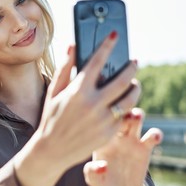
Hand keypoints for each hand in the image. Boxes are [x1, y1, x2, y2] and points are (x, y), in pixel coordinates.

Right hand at [14, 32, 139, 185]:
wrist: (52, 150)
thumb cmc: (51, 117)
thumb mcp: (54, 91)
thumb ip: (64, 68)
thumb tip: (73, 46)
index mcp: (78, 91)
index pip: (98, 61)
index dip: (107, 45)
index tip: (114, 35)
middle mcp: (93, 104)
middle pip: (122, 80)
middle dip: (131, 67)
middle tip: (134, 61)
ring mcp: (103, 120)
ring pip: (129, 99)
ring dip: (135, 88)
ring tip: (133, 83)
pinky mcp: (109, 133)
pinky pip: (123, 116)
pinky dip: (126, 106)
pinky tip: (124, 102)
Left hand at [83, 108, 162, 185]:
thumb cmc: (103, 182)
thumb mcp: (94, 181)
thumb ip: (92, 174)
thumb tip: (102, 166)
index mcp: (99, 138)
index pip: (98, 121)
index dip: (100, 116)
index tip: (102, 117)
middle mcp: (115, 135)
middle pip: (117, 114)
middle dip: (119, 109)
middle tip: (118, 111)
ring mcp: (130, 139)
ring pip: (134, 118)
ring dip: (136, 114)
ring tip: (136, 117)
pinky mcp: (144, 148)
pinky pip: (152, 136)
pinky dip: (155, 134)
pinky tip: (155, 138)